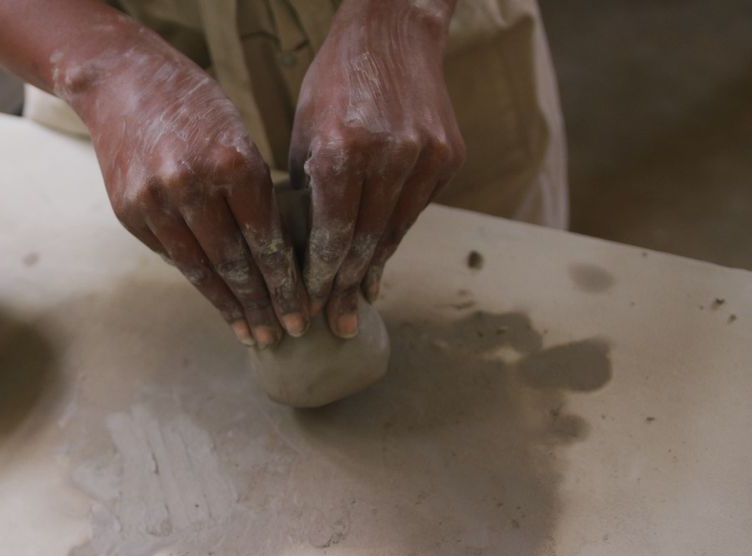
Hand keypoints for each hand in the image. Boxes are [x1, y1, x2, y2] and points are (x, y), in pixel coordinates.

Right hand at [65, 27, 308, 347]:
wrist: (120, 80)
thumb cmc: (195, 105)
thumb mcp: (237, 136)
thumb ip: (252, 191)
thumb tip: (273, 255)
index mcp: (232, 162)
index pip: (265, 239)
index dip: (285, 282)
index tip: (302, 311)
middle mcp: (191, 185)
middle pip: (234, 263)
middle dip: (262, 304)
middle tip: (285, 334)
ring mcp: (154, 202)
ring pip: (199, 269)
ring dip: (229, 306)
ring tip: (252, 333)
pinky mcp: (128, 212)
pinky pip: (172, 256)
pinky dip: (198, 279)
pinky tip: (218, 299)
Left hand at [289, 0, 465, 337]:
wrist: (393, 34)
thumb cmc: (334, 82)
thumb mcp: (305, 132)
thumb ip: (307, 190)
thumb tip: (303, 250)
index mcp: (344, 150)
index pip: (332, 234)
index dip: (321, 277)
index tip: (311, 307)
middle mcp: (389, 157)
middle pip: (366, 243)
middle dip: (347, 288)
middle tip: (337, 324)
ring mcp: (426, 158)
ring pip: (394, 231)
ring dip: (374, 269)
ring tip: (359, 301)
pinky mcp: (449, 157)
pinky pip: (415, 209)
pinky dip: (394, 235)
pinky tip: (380, 259)